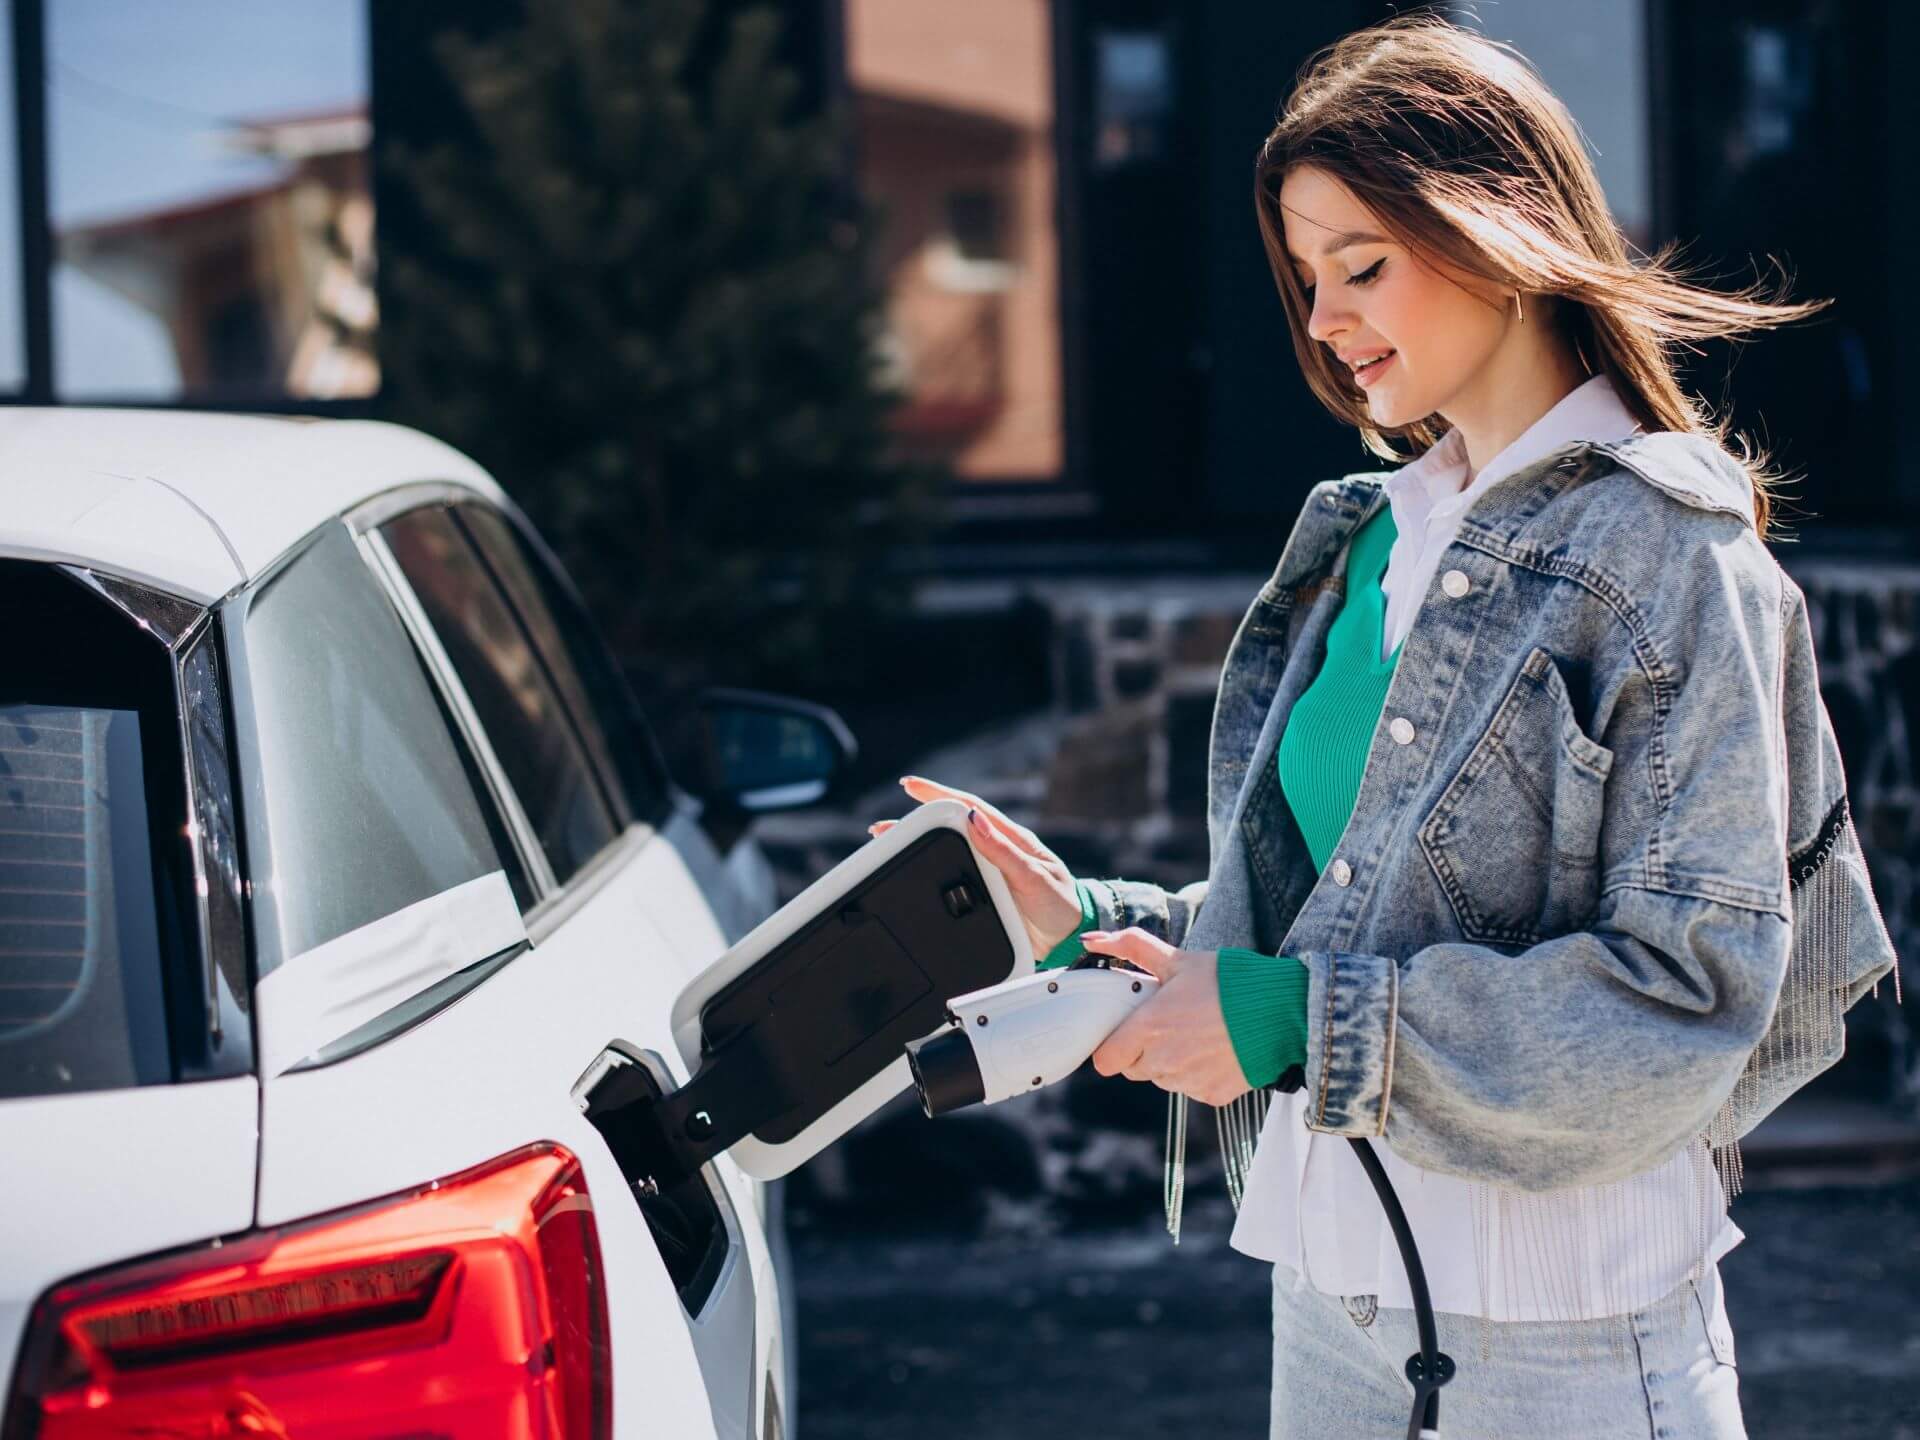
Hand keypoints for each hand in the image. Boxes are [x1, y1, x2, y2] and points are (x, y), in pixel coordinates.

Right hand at [868, 775, 1085, 963]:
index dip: (938, 794)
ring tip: (889, 845)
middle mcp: (998, 850)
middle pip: (951, 827)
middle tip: (883, 827)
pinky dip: (934, 866)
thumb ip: (1004, 852)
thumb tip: (974, 819)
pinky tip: (918, 870)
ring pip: (950, 850)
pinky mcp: (987, 893)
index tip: (910, 786)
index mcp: (1011, 840)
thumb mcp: (1034, 877)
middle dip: (916, 821)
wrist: (1072, 940)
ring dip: (921, 845)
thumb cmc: (1061, 905)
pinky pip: (955, 874)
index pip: (970, 807)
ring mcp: (991, 871)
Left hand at [1086, 928, 1250, 1107]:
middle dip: (1142, 1051)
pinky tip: (1216, 1050)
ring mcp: (1188, 1083)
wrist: (1282, 1011)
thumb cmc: (1227, 982)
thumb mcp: (1178, 959)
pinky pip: (1192, 1089)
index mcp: (1148, 1029)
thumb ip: (1131, 948)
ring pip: (1163, 1080)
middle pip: (1134, 1069)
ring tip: (1197, 1034)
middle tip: (1168, 1025)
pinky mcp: (1212, 1096)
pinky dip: (1199, 1074)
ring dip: (1170, 1062)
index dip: (1113, 1046)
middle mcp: (1163, 1062)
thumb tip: (1091, 941)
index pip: (1106, 1061)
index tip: (1127, 1031)